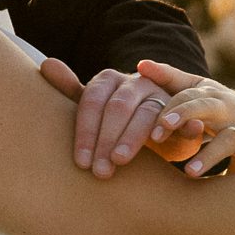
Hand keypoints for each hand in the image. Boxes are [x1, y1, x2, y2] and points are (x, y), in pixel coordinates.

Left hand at [40, 59, 201, 177]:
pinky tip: (183, 138)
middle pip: (118, 107)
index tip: (80, 162)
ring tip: (122, 161)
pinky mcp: (187, 112)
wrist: (159, 126)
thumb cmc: (115, 122)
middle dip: (107, 140)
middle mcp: (136, 82)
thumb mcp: (93, 109)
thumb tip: (46, 64)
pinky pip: (188, 118)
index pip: (92, 101)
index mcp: (109, 80)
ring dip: (134, 138)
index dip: (85, 132)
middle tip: (100, 170)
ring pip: (148, 113)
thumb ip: (70, 90)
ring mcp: (163, 94)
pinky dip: (187, 127)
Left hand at [137, 60, 234, 176]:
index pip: (185, 97)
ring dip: (209, 155)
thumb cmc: (221, 107)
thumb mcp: (199, 91)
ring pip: (227, 139)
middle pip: (205, 106)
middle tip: (165, 126)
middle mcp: (226, 108)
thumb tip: (139, 65)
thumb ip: (170, 79)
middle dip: (185, 114)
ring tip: (189, 171)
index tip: (151, 128)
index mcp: (208, 96)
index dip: (167, 110)